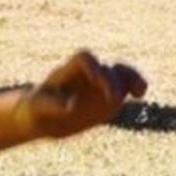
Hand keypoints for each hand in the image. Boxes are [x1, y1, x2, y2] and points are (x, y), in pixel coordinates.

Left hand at [26, 51, 146, 139]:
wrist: (40, 116)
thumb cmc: (35, 109)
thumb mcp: (37, 107)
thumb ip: (52, 104)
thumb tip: (70, 106)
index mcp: (68, 71)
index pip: (84, 59)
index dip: (94, 67)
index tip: (97, 81)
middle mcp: (86, 74)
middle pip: (105, 67)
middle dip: (112, 80)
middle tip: (114, 98)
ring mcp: (99, 83)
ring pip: (119, 73)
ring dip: (131, 78)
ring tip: (140, 91)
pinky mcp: (107, 95)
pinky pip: (124, 87)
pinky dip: (134, 87)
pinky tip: (139, 96)